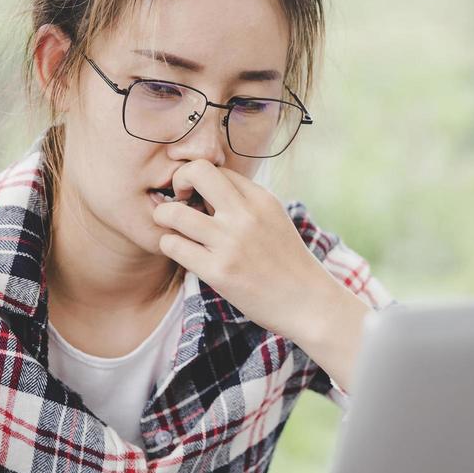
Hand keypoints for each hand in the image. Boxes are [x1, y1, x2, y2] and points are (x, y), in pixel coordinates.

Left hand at [151, 159, 370, 388]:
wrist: (309, 303)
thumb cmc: (288, 264)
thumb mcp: (275, 220)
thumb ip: (247, 203)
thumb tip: (208, 192)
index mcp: (261, 199)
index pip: (216, 169)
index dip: (200, 180)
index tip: (199, 199)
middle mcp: (245, 215)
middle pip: (195, 172)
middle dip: (178, 181)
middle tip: (179, 201)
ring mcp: (230, 243)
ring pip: (173, 213)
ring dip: (164, 218)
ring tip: (173, 230)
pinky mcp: (219, 271)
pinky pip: (174, 246)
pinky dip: (170, 246)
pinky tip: (182, 253)